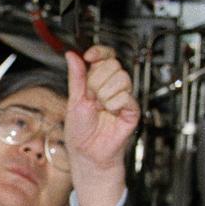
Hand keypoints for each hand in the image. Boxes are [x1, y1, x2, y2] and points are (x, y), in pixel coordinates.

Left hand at [64, 45, 139, 205]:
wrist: (87, 153)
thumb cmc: (80, 131)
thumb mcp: (73, 99)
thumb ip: (76, 76)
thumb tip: (72, 55)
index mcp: (98, 81)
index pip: (105, 56)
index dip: (99, 52)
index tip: (89, 56)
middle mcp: (112, 87)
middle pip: (113, 64)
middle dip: (97, 80)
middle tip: (91, 97)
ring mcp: (123, 97)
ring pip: (121, 78)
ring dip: (105, 94)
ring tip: (100, 107)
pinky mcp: (132, 110)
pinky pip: (127, 96)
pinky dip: (115, 104)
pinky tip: (110, 112)